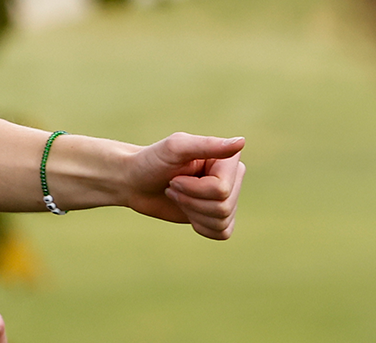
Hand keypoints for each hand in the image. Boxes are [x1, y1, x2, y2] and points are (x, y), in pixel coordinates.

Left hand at [120, 133, 245, 238]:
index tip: (174, 176)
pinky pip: (222, 233)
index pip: (221, 189)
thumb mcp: (174, 148)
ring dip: (192, 211)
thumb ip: (207, 145)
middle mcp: (233, 178)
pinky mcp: (220, 217)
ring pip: (222, 221)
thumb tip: (241, 142)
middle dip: (190, 201)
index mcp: (227, 160)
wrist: (135, 182)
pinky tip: (187, 211)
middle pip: (223, 207)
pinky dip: (200, 226)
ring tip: (177, 195)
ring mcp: (227, 198)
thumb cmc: (151, 161)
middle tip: (173, 186)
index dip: (193, 188)